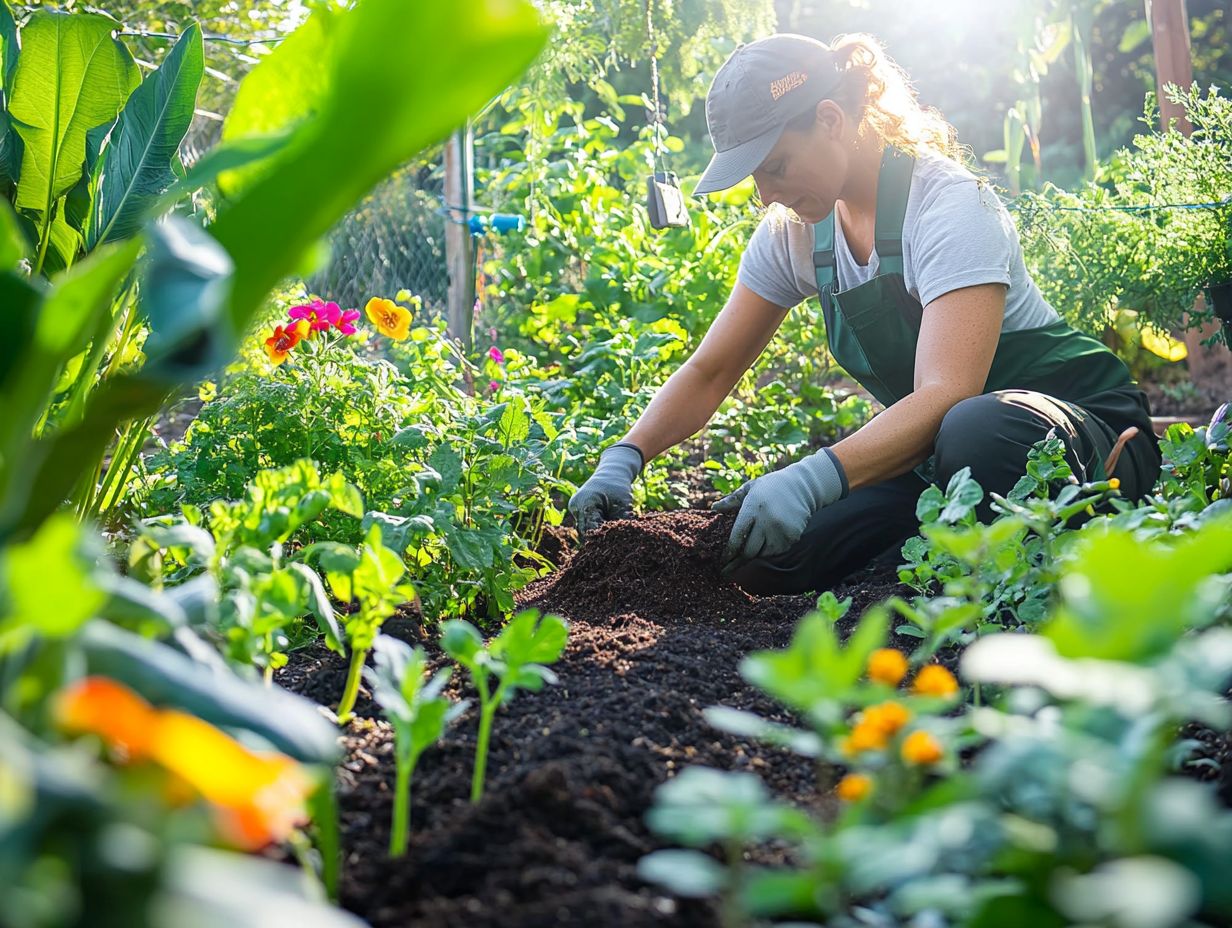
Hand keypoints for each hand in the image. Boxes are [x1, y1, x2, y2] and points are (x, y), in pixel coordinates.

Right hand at [568, 443, 642, 535]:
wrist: (612, 473)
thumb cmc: (619, 488)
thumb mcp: (624, 505)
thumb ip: (620, 524)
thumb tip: (623, 542)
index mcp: (586, 503)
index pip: (592, 529)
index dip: (603, 539)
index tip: (615, 545)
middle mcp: (576, 506)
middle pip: (586, 531)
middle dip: (599, 538)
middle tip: (614, 543)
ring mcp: (574, 507)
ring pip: (584, 529)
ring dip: (596, 532)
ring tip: (610, 530)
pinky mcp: (576, 509)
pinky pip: (584, 523)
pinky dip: (594, 526)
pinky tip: (605, 525)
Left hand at [712, 447, 846, 573]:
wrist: (802, 486)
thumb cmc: (771, 486)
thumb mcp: (750, 488)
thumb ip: (732, 500)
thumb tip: (714, 508)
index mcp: (753, 508)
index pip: (737, 536)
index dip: (729, 552)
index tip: (723, 561)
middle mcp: (767, 521)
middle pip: (749, 551)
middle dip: (739, 560)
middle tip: (730, 568)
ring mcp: (781, 531)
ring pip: (763, 554)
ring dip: (756, 553)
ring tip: (753, 546)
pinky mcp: (792, 537)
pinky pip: (776, 551)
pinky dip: (770, 549)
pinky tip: (769, 539)